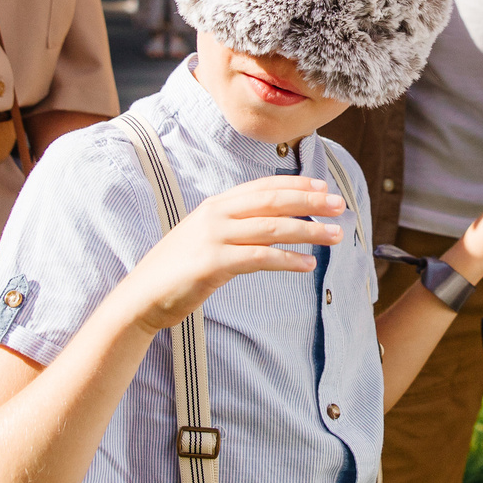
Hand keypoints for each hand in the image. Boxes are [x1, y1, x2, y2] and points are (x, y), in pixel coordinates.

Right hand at [113, 176, 345, 333]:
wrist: (142, 297)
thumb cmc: (178, 271)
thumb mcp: (206, 238)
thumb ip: (234, 227)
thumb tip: (270, 225)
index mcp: (216, 205)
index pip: (264, 186)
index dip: (297, 185)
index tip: (325, 188)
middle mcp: (216, 215)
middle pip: (273, 201)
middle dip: (310, 202)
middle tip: (340, 207)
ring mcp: (213, 238)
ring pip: (272, 228)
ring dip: (308, 230)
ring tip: (335, 236)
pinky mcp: (212, 264)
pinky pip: (259, 258)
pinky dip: (288, 260)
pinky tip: (308, 264)